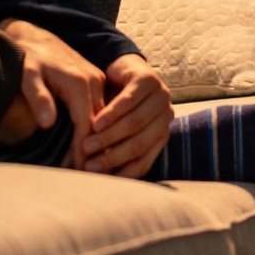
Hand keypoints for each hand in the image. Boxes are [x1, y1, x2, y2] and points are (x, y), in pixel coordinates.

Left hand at [0, 19, 105, 164]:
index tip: (77, 174)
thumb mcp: (26, 75)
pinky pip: (101, 115)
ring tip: (88, 174)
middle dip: (95, 155)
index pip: (88, 126)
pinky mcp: (95, 85)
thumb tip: (47, 124)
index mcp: (80, 82)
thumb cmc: (26, 57)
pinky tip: (90, 153)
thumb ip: (37, 97)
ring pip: (104, 122)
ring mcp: (97, 83)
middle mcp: (94, 82)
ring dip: (98, 147)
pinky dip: (97, 135)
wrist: (31, 35)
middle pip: (101, 127)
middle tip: (85, 182)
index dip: (83, 152)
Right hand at [80, 54, 172, 177]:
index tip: (99, 181)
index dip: (122, 173)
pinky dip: (112, 114)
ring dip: (109, 137)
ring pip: (134, 124)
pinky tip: (96, 123)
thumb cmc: (114, 105)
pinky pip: (129, 101)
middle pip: (139, 144)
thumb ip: (114, 151)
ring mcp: (161, 96)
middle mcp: (166, 116)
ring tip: (87, 146)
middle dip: (112, 157)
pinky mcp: (148, 79)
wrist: (121, 68)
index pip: (144, 161)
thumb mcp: (116, 130)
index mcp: (161, 132)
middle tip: (89, 166)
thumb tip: (100, 185)